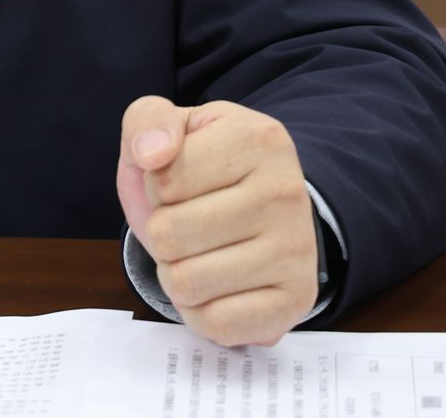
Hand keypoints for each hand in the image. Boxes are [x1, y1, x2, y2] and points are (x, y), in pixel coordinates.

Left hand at [116, 96, 318, 346]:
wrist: (257, 209)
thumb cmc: (202, 169)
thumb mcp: (170, 129)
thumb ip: (148, 123)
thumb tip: (150, 154)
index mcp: (258, 138)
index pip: (163, 181)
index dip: (155, 187)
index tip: (179, 182)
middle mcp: (287, 191)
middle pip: (169, 234)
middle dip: (161, 233)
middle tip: (187, 223)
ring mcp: (297, 249)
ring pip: (186, 282)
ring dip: (176, 273)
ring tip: (201, 252)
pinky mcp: (297, 300)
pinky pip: (217, 323)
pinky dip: (200, 312)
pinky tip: (218, 286)